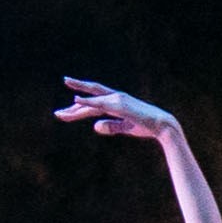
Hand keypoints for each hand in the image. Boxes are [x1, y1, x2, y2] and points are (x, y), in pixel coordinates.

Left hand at [55, 77, 177, 142]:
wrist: (162, 126)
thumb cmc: (147, 127)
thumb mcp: (125, 128)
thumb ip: (111, 126)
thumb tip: (95, 126)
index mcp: (117, 103)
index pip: (93, 104)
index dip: (78, 109)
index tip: (65, 115)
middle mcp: (116, 97)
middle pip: (91, 94)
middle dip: (75, 95)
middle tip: (59, 102)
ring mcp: (117, 100)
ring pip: (91, 101)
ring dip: (75, 106)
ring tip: (60, 113)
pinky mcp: (119, 105)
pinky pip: (99, 103)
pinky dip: (87, 101)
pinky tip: (75, 99)